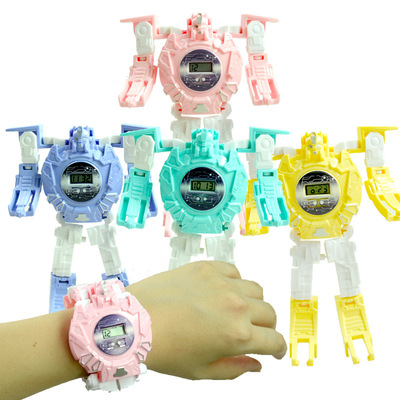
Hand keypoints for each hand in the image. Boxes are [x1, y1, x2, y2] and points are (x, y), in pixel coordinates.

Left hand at [129, 261, 286, 379]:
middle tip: (254, 331)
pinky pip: (234, 270)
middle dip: (266, 326)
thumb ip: (235, 369)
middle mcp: (235, 306)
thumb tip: (256, 365)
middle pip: (269, 313)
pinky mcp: (207, 267)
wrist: (136, 321)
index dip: (279, 348)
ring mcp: (222, 283)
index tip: (275, 349)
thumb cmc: (164, 349)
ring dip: (253, 303)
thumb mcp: (201, 370)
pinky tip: (223, 290)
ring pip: (255, 290)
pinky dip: (235, 281)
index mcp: (237, 335)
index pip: (274, 340)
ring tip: (237, 310)